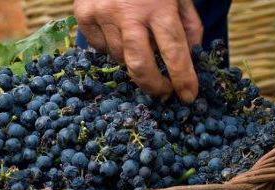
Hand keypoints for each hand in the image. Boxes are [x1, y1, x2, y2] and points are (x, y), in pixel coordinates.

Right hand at [74, 0, 201, 101]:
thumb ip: (188, 24)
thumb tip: (191, 59)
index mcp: (159, 5)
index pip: (174, 51)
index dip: (183, 78)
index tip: (189, 96)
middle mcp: (128, 11)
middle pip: (140, 65)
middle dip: (153, 85)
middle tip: (163, 93)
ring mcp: (102, 14)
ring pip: (120, 58)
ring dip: (133, 60)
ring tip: (141, 44)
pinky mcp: (83, 15)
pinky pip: (100, 47)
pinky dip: (112, 46)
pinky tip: (119, 30)